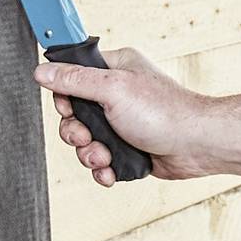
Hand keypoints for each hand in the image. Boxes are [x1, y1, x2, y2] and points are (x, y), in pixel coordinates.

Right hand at [36, 48, 211, 185]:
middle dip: (75, 132)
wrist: (197, 146)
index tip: (68, 108)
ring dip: (89, 153)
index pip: (73, 76)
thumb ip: (74, 80)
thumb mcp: (112, 89)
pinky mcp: (128, 147)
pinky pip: (101, 159)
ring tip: (104, 157)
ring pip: (86, 140)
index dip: (64, 96)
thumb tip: (42, 70)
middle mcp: (117, 94)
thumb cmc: (164, 112)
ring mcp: (122, 122)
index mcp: (115, 69)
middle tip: (85, 138)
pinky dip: (102, 168)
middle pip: (74, 114)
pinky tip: (110, 170)